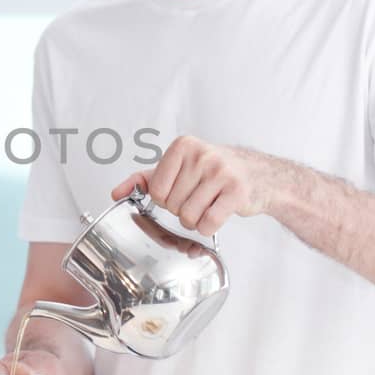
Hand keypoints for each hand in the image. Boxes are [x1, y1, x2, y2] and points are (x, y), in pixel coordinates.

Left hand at [113, 136, 286, 235]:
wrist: (258, 174)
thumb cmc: (214, 171)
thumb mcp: (177, 168)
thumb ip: (144, 179)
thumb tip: (116, 193)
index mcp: (183, 146)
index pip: (155, 190)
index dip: (165, 199)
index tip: (180, 191)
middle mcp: (202, 155)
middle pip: (172, 205)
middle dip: (182, 210)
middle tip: (198, 199)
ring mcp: (221, 172)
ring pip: (189, 217)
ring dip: (196, 221)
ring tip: (208, 206)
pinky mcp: (237, 191)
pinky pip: (209, 224)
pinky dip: (209, 228)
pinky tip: (217, 215)